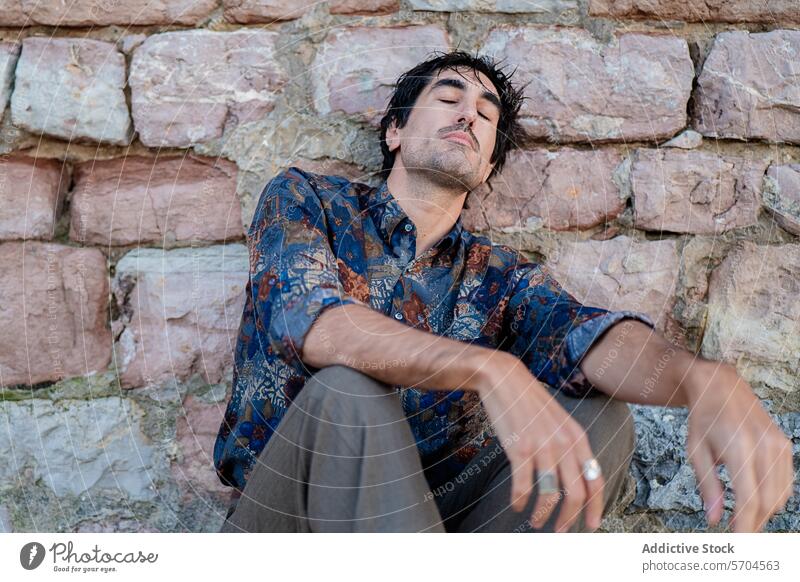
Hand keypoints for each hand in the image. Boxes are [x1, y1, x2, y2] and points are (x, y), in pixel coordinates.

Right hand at [475, 352, 603, 531]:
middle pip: (575, 494)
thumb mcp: (558, 421)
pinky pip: (523, 485)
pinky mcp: (519, 448)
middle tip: (559, 532)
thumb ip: (568, 445)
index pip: (595, 480)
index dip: (596, 508)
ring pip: (549, 495)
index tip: (591, 526)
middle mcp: (564, 443)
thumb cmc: (529, 402)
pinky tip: (516, 505)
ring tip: (535, 522)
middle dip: (569, 520)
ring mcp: (542, 446)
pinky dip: (520, 501)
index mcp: (577, 437)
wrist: (504, 378)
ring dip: (542, 515)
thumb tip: (575, 476)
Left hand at [683, 360, 794, 531]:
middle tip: (737, 535)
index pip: (749, 498)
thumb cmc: (703, 419)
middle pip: (767, 501)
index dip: (745, 526)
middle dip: (753, 523)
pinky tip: (755, 501)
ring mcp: (779, 445)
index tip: (738, 544)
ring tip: (742, 519)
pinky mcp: (785, 445)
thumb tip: (715, 519)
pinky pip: (785, 482)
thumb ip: (708, 486)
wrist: (721, 387)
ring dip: (763, 513)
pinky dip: (773, 497)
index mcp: (739, 447)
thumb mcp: (695, 451)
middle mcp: (765, 446)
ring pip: (779, 495)